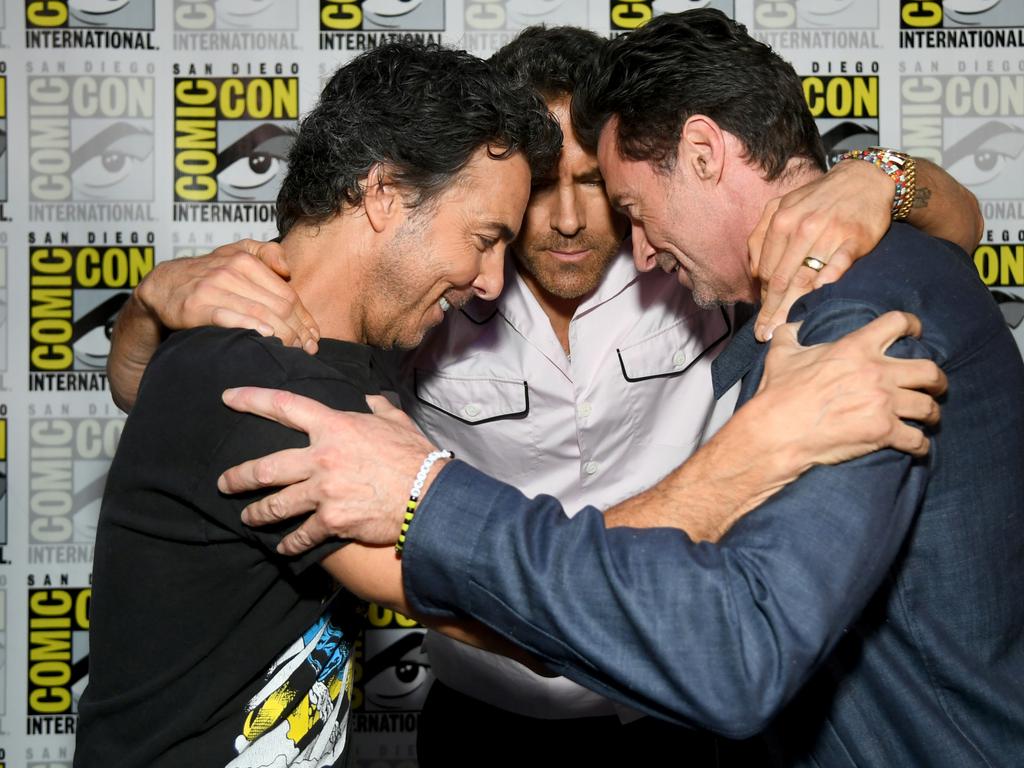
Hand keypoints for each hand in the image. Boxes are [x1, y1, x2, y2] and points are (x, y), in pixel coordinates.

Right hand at [136, 239, 318, 352]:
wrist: (163, 285)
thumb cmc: (207, 273)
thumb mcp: (236, 251)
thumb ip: (266, 252)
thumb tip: (288, 269)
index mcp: (246, 259)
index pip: (287, 293)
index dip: (305, 317)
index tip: (314, 336)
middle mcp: (232, 271)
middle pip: (279, 305)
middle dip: (299, 330)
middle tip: (309, 349)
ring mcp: (214, 288)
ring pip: (260, 313)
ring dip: (283, 334)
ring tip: (295, 350)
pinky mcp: (197, 306)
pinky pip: (230, 317)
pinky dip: (251, 326)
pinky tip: (266, 336)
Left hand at [217, 388, 441, 552]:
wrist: (430, 496)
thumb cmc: (416, 457)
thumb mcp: (397, 423)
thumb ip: (379, 408)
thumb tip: (371, 398)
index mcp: (335, 426)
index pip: (284, 406)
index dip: (251, 399)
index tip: (228, 398)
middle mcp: (321, 458)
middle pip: (265, 467)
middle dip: (238, 477)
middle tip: (224, 483)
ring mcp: (324, 492)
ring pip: (275, 505)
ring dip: (257, 514)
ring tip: (248, 518)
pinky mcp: (332, 522)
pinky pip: (301, 535)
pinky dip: (290, 544)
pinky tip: (283, 548)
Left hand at [749, 159, 893, 341]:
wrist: (864, 179)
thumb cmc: (818, 198)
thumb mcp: (783, 206)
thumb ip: (763, 235)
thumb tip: (757, 273)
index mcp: (781, 221)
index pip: (768, 270)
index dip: (763, 299)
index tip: (761, 320)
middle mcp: (802, 228)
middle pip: (783, 278)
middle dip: (771, 311)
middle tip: (765, 335)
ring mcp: (829, 233)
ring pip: (806, 276)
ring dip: (792, 307)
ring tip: (782, 330)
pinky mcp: (854, 238)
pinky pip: (838, 264)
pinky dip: (827, 281)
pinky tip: (817, 298)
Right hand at [755, 311, 945, 466]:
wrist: (777, 432)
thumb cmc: (779, 393)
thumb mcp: (780, 355)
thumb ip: (790, 334)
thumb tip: (795, 325)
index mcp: (855, 348)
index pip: (898, 323)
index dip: (912, 325)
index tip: (916, 334)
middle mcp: (876, 372)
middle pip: (929, 370)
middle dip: (937, 380)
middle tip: (934, 386)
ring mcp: (883, 403)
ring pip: (928, 406)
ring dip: (931, 414)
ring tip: (928, 418)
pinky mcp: (883, 433)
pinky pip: (918, 440)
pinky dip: (920, 445)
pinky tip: (917, 446)